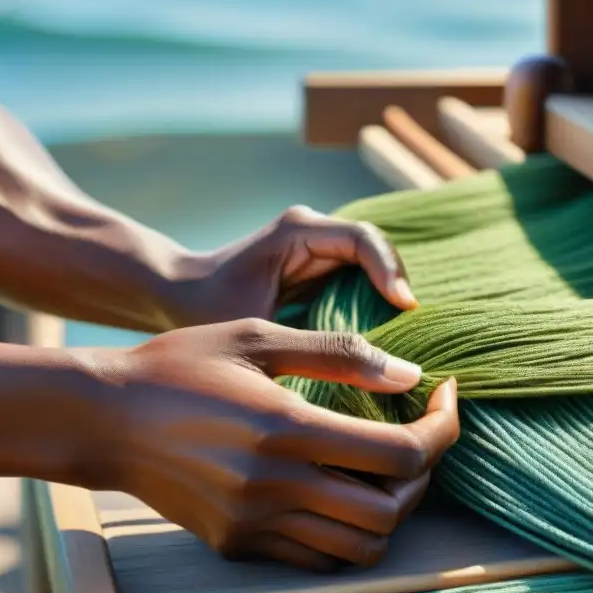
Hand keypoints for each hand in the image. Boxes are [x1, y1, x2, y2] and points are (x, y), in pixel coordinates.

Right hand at [88, 318, 458, 570]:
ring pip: (362, 546)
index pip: (400, 453)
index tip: (445, 396)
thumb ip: (338, 354)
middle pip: (393, 508)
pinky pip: (318, 558)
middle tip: (419, 430)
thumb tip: (409, 375)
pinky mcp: (236, 544)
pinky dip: (347, 532)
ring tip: (384, 464)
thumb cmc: (178, 365)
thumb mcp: (255, 338)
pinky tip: (339, 489)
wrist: (101, 419)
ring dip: (391, 507)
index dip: (442, 428)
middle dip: (425, 471)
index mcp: (285, 429)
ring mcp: (254, 524)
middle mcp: (274, 487)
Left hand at [171, 206, 417, 325]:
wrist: (177, 295)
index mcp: (297, 231)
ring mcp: (318, 248)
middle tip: (415, 328)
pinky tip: (382, 338)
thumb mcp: (256, 326)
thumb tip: (360, 361)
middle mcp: (313, 232)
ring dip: (390, 296)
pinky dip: (375, 305)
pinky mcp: (319, 269)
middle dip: (398, 284)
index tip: (404, 306)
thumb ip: (305, 339)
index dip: (389, 270)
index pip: (361, 238)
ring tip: (407, 335)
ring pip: (373, 265)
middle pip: (376, 249)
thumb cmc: (207, 308)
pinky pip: (360, 280)